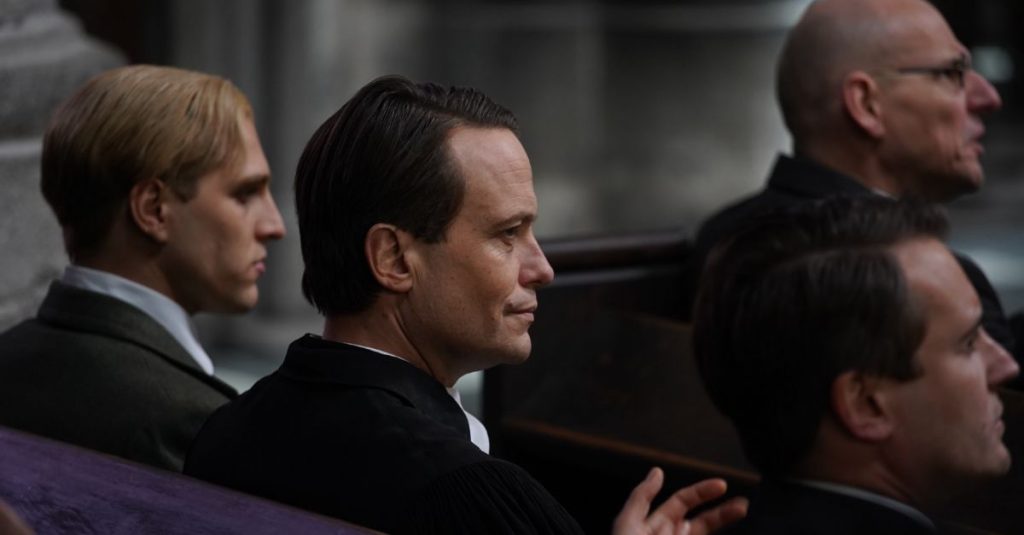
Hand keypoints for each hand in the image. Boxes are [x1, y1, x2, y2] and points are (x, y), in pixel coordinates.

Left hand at [612, 467, 747, 534]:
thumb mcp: (627, 525)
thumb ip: (642, 497)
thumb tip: (657, 471)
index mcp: (657, 524)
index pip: (683, 501)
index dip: (701, 491)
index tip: (722, 485)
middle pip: (703, 522)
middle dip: (723, 512)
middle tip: (743, 506)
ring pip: (705, 534)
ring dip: (724, 524)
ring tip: (742, 514)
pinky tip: (734, 534)